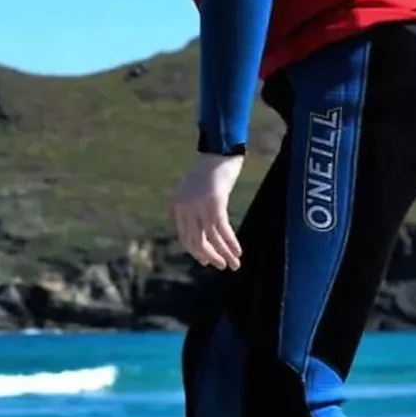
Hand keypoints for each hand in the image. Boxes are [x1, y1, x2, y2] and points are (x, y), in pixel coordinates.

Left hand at [169, 153, 243, 270]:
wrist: (219, 150)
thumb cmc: (209, 169)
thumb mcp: (192, 189)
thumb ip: (187, 207)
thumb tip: (193, 230)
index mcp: (177, 206)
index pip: (184, 236)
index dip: (196, 251)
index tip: (205, 261)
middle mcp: (185, 208)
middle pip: (195, 242)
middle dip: (209, 257)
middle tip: (220, 266)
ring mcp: (199, 207)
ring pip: (210, 239)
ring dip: (223, 254)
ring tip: (233, 265)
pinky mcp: (215, 204)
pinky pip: (222, 231)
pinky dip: (231, 244)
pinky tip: (238, 253)